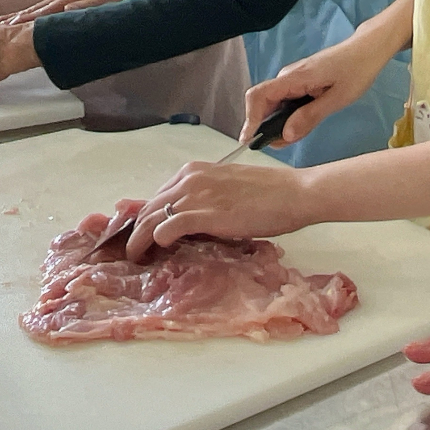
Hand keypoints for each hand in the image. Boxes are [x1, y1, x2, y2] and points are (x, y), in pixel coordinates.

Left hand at [124, 159, 313, 260]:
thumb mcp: (229, 188)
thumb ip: (205, 198)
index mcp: (194, 170)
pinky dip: (157, 241)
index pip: (156, 196)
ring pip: (150, 219)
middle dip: (135, 232)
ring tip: (138, 258)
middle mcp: (189, 179)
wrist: (295, 193)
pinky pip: (166, 228)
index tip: (141, 235)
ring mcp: (195, 195)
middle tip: (133, 252)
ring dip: (140, 241)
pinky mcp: (203, 214)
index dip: (145, 218)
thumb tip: (188, 221)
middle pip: (148, 208)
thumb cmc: (271, 193)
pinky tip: (160, 251)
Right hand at [242, 36, 379, 146]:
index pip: (258, 96)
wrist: (368, 49)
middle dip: (265, 126)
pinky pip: (286, 101)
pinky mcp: (301, 82)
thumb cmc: (357, 70)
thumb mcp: (338, 98)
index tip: (250, 140)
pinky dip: (288, 116)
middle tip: (279, 145)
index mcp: (294, 78)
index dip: (250, 119)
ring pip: (275, 104)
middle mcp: (288, 77)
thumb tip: (285, 135)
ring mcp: (294, 79)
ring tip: (292, 138)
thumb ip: (310, 116)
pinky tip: (300, 126)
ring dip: (278, 123)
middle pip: (263, 102)